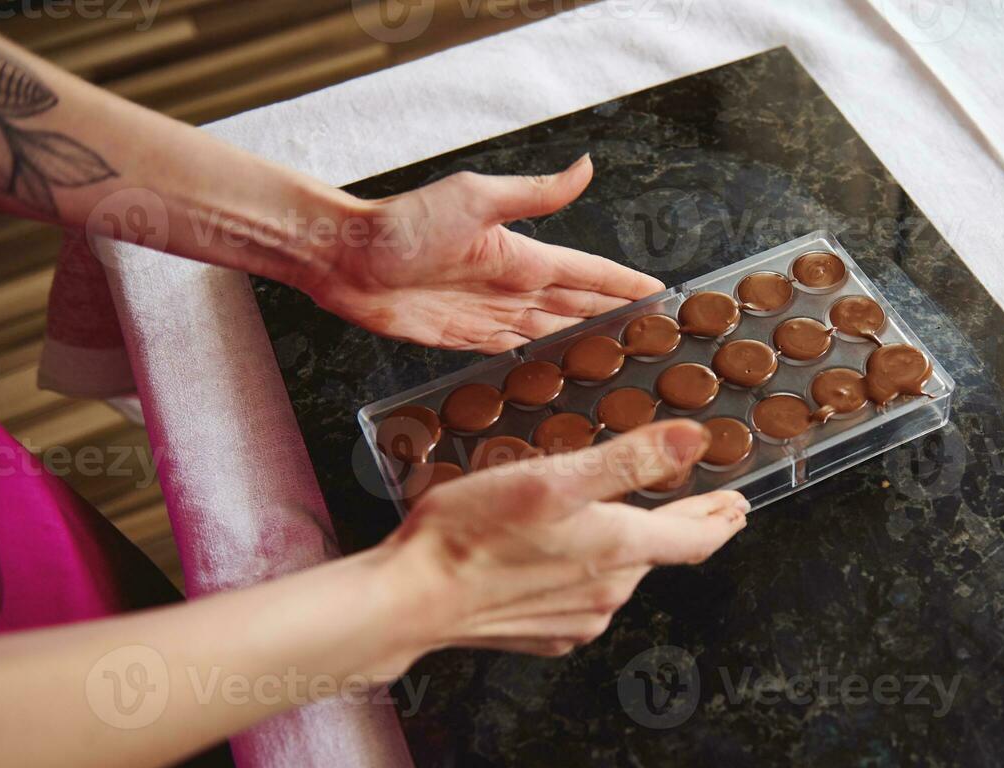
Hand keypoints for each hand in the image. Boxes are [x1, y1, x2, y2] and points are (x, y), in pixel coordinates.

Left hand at [306, 155, 662, 352]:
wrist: (344, 258)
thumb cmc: (403, 224)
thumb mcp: (476, 200)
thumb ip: (535, 195)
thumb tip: (586, 168)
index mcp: (522, 256)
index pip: (587, 273)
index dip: (622, 284)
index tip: (658, 293)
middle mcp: (510, 286)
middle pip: (575, 305)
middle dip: (613, 315)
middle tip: (649, 331)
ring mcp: (487, 314)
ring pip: (549, 331)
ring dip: (581, 338)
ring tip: (615, 350)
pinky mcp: (460, 339)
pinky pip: (510, 352)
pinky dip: (537, 358)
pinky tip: (553, 363)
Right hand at [370, 420, 747, 672]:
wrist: (412, 600)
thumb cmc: (474, 533)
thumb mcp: (556, 478)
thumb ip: (631, 461)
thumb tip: (695, 443)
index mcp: (620, 551)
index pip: (694, 539)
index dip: (721, 519)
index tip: (740, 507)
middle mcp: (609, 593)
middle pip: (658, 554)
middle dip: (680, 529)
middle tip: (700, 511)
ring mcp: (578, 619)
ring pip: (619, 575)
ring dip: (629, 549)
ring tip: (626, 523)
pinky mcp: (545, 634)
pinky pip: (584, 599)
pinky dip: (589, 574)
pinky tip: (571, 559)